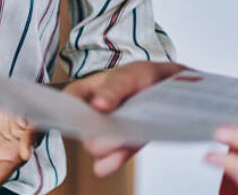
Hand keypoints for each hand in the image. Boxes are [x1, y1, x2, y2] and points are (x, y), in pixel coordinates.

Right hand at [63, 61, 184, 175]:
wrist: (172, 91)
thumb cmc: (144, 77)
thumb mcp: (131, 75)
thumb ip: (113, 88)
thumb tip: (97, 105)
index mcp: (85, 91)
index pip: (65, 103)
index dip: (67, 112)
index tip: (83, 117)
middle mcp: (90, 114)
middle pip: (80, 130)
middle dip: (95, 132)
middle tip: (114, 128)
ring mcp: (103, 133)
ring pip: (94, 147)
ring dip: (107, 147)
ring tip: (123, 139)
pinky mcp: (118, 149)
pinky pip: (106, 162)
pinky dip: (110, 162)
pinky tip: (115, 159)